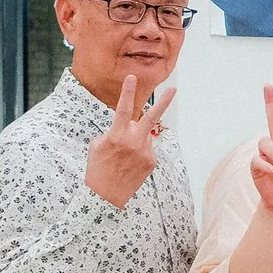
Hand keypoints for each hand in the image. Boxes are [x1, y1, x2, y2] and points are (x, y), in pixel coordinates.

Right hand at [83, 73, 175, 208]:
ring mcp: (145, 152)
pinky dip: (139, 152)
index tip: (132, 77)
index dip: (127, 92)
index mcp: (116, 135)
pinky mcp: (151, 161)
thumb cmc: (98, 166)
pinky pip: (147, 149)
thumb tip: (131, 126)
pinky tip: (129, 164)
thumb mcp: (99, 145)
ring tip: (124, 155)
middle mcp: (133, 142)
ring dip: (136, 138)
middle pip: (151, 117)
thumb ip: (116, 132)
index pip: (122, 109)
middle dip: (164, 102)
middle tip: (174, 89)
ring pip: (144, 135)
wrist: (105, 195)